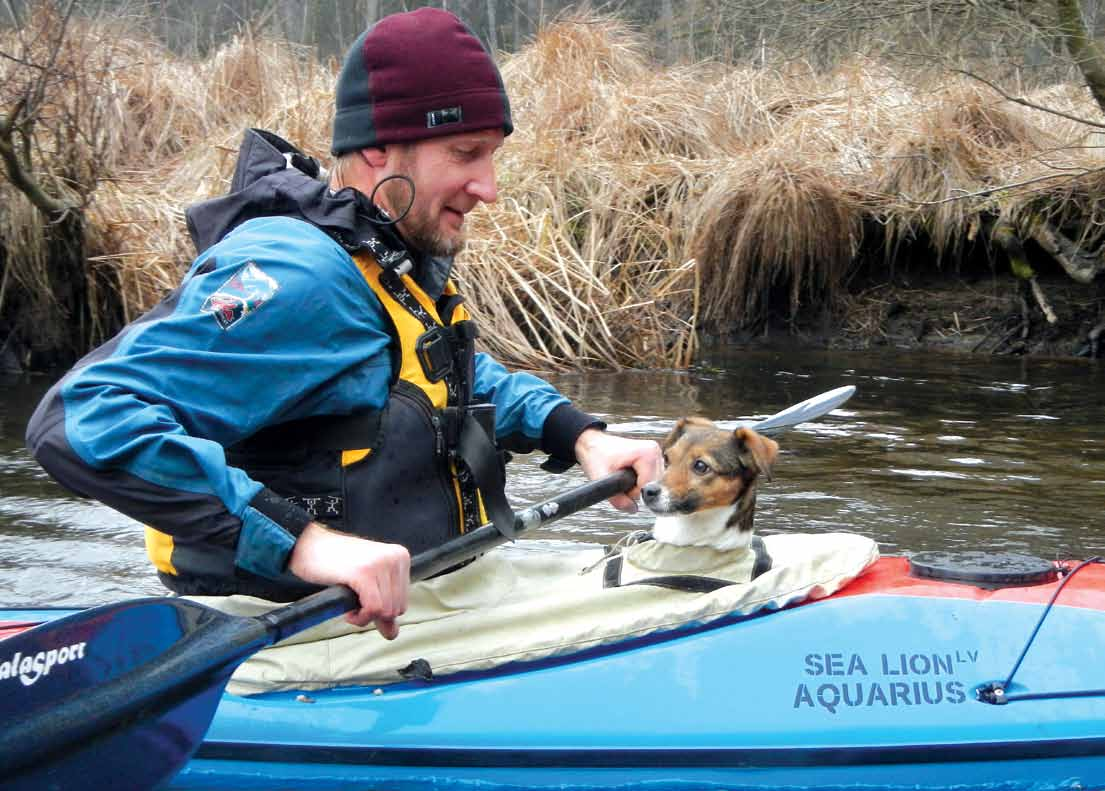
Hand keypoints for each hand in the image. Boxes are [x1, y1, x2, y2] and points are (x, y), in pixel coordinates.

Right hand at [287, 522, 410, 636]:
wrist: (308, 545)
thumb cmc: (335, 563)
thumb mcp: (367, 582)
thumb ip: (382, 606)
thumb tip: (393, 634)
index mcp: (400, 556)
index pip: (403, 602)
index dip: (380, 610)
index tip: (362, 599)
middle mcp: (395, 558)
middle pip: (397, 609)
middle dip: (374, 614)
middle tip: (354, 602)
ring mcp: (381, 564)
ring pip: (386, 611)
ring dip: (365, 617)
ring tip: (349, 604)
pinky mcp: (365, 573)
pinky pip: (374, 609)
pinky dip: (360, 618)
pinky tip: (348, 612)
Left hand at [574, 428, 661, 512]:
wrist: (592, 444)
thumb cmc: (596, 455)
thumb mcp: (600, 478)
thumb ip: (616, 498)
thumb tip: (633, 509)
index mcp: (648, 453)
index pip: (648, 487)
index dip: (632, 493)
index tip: (619, 487)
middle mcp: (655, 453)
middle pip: (652, 487)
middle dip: (635, 490)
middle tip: (619, 480)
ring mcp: (656, 456)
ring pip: (652, 486)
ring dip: (637, 487)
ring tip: (622, 477)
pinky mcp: (653, 460)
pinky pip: (651, 481)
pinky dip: (639, 483)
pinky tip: (628, 476)